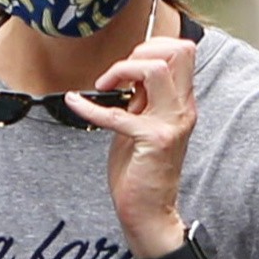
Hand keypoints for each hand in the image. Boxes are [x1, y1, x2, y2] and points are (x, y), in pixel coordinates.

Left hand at [63, 36, 197, 256]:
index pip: (183, 51)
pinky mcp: (152, 140)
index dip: (152, 46)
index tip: (126, 65)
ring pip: (157, 68)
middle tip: (117, 72)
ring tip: (105, 85)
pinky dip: (90, 106)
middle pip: (180, 50)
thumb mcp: (144, 125)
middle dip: (142, 49)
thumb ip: (142, 100)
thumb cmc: (143, 171)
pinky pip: (118, 113)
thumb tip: (127, 74)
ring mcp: (170, 123)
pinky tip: (75, 103)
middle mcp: (182, 108)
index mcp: (182, 102)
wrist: (150, 212)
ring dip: (124, 68)